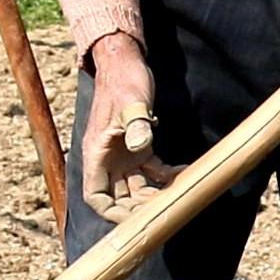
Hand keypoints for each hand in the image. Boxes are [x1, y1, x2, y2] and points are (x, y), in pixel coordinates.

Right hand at [82, 32, 175, 216]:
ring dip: (154, 194)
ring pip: (135, 187)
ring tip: (177, 194)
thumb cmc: (123, 80)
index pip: (96, 196)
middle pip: (118, 198)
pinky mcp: (136, 146)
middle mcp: (106, 159)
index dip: (112, 213)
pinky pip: (149, 170)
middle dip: (139, 208)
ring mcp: (121, 154)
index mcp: (96, 153)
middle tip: (164, 208)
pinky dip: (165, 175)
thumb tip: (141, 146)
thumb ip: (136, 125)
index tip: (134, 219)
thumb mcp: (131, 102)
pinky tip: (183, 171)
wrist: (125, 60)